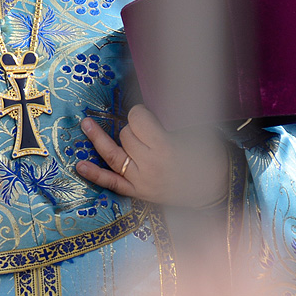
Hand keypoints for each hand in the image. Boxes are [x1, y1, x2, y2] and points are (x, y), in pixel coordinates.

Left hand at [76, 106, 226, 208]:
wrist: (216, 191)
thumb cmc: (210, 158)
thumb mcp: (198, 133)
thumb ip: (173, 119)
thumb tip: (152, 102)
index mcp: (166, 148)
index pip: (138, 120)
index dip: (140, 113)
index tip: (146, 113)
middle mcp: (150, 165)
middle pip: (126, 136)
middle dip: (132, 128)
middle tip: (146, 130)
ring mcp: (142, 181)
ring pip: (114, 155)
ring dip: (98, 139)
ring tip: (86, 124)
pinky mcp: (138, 193)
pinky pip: (112, 183)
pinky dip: (95, 175)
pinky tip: (80, 165)